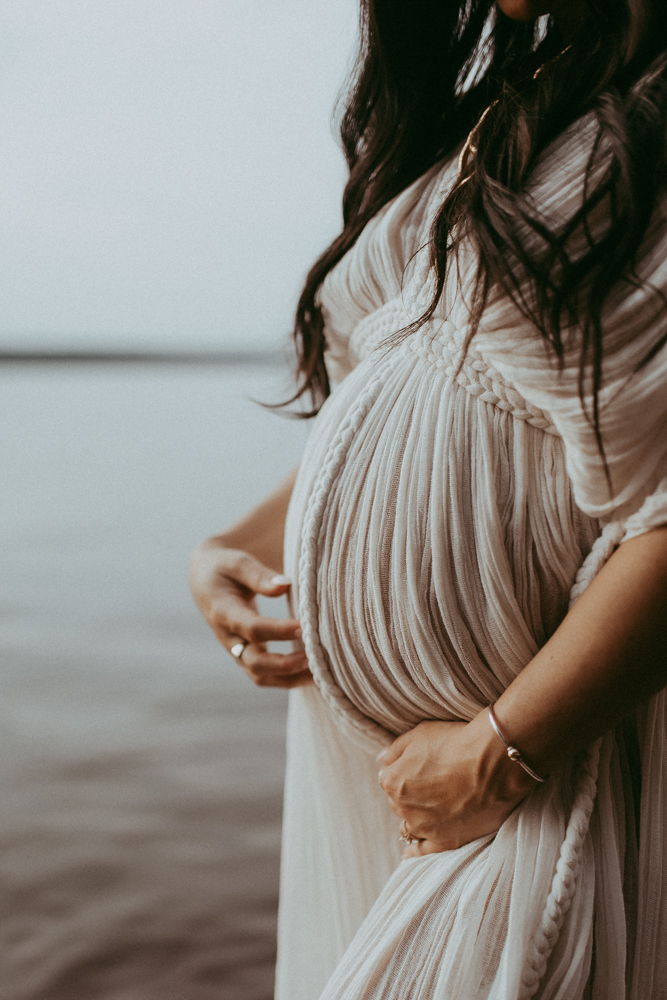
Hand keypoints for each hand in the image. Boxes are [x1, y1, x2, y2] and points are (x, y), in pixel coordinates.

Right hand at [189, 541, 311, 687]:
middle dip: (285, 664)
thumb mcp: (237, 563)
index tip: (304, 627)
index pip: (252, 628)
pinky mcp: (248, 655)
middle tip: (315, 655)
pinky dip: (290, 678)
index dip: (278, 631)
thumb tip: (285, 585)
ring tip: (321, 671)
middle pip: (255, 663)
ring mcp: (238, 651)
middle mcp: (230, 638)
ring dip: (291, 678)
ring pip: (261, 677)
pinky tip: (315, 673)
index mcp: (224, 613)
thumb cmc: (224, 568)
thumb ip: (259, 575)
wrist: (205, 582)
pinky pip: (267, 676)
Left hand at [377, 709, 534, 856]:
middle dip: (410, 794)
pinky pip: (423, 850)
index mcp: (393, 782)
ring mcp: (425, 827)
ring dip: (416, 816)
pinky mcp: (446, 841)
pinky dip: (416, 851)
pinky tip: (410, 851)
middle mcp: (403, 808)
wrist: (493, 761)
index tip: (419, 767)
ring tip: (430, 808)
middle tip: (432, 782)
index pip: (389, 778)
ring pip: (410, 824)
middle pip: (399, 802)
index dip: (404, 771)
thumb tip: (382, 759)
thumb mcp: (419, 734)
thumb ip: (395, 750)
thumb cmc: (456, 742)